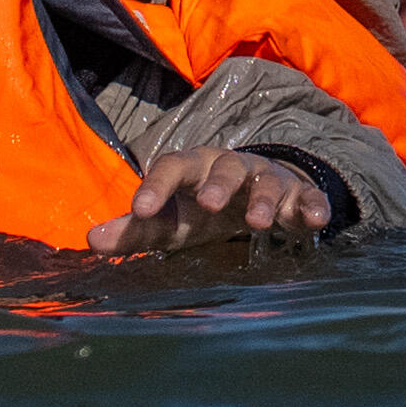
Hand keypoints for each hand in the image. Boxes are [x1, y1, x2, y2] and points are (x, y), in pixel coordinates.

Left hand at [84, 147, 333, 253]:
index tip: (141, 209)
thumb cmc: (201, 210)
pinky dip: (312, 206)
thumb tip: (90, 240)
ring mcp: (265, 178)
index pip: (171, 166)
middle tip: (208, 205)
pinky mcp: (298, 195)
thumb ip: (135, 230)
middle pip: (224, 166)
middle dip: (217, 184)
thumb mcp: (171, 220)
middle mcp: (229, 167)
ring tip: (257, 223)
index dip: (156, 186)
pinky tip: (315, 221)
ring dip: (262, 200)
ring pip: (264, 181)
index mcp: (193, 168)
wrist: (256, 195)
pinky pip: (307, 196)